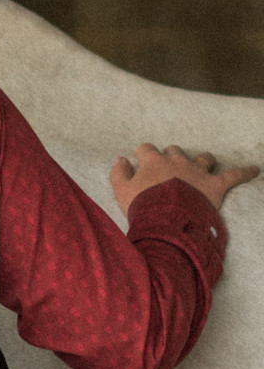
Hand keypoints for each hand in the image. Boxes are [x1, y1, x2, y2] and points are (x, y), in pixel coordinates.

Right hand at [111, 143, 258, 215]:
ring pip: (202, 157)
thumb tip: (121, 158)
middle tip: (168, 169)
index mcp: (154, 162)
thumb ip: (119, 173)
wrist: (168, 219)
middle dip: (171, 157)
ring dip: (201, 159)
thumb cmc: (142, 205)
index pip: (146, 149)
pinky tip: (255, 169)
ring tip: (201, 164)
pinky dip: (245, 172)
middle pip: (174, 151)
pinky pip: (234, 175)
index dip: (143, 154)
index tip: (140, 160)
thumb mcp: (120, 191)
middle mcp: (177, 161)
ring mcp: (198, 172)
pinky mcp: (215, 185)